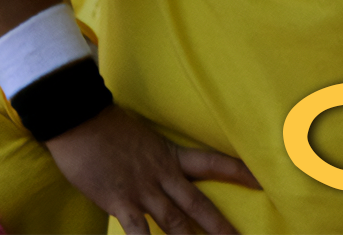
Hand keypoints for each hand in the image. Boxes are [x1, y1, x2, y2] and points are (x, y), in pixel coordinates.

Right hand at [45, 104, 259, 234]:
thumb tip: (161, 174)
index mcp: (171, 155)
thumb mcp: (143, 140)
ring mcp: (142, 190)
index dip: (239, 172)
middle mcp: (162, 174)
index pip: (214, 162)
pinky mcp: (119, 202)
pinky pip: (136, 232)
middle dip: (219, 226)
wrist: (81, 120)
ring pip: (174, 222)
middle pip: (198, 204)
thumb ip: (155, 159)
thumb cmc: (108, 128)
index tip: (262, 180)